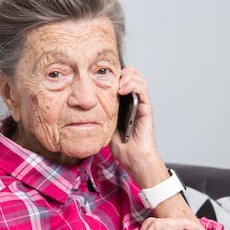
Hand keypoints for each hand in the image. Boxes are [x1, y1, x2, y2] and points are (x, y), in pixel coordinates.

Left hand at [109, 67, 161, 185]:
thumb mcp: (104, 123)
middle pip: (131, 73)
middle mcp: (134, 99)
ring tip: (117, 83)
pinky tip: (122, 89)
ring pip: (137, 77)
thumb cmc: (121, 145)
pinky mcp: (147, 108)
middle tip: (109, 78)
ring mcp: (141, 103)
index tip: (100, 77)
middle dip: (120, 71)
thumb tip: (83, 103)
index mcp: (124, 101)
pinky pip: (142, 89)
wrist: (133, 158)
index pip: (121, 78)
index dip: (113, 73)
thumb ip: (99, 111)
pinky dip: (133, 84)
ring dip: (126, 75)